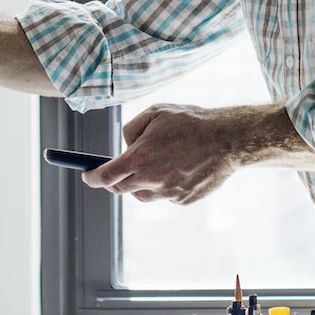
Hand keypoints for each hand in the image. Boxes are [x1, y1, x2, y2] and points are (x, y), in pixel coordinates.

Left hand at [83, 102, 284, 205]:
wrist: (228, 140)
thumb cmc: (191, 122)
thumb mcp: (155, 113)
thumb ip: (132, 130)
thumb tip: (126, 147)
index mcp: (140, 159)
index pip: (105, 176)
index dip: (92, 177)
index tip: (87, 175)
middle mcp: (151, 180)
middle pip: (121, 189)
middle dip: (115, 180)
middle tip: (118, 168)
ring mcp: (168, 194)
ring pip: (143, 194)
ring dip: (141, 182)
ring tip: (158, 160)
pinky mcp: (183, 200)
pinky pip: (164, 195)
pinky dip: (164, 184)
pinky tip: (179, 166)